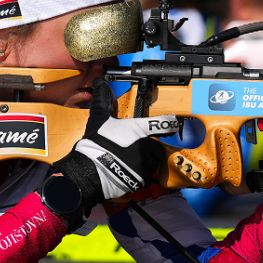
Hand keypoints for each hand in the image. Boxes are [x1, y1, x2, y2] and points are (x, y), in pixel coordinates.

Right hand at [41, 79, 175, 223]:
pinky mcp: (142, 179)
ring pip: (153, 163)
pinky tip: (128, 173)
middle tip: (134, 150)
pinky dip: (140, 176)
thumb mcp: (99, 119)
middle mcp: (145, 146)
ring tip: (129, 163)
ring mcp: (145, 163)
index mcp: (138, 129)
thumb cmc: (94, 144)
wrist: (88, 171)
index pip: (161, 124)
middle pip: (156, 147)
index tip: (173, 124)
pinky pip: (147, 177)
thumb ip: (103, 101)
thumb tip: (100, 84)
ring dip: (145, 163)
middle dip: (148, 149)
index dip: (169, 123)